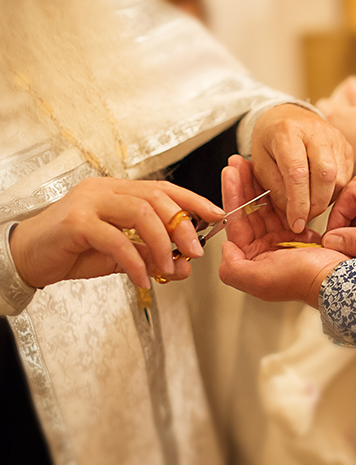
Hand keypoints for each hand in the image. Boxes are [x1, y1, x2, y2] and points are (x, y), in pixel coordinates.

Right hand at [10, 178, 224, 288]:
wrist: (27, 258)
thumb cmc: (73, 251)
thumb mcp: (120, 255)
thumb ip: (151, 257)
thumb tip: (185, 266)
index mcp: (118, 191)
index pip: (163, 188)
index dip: (193, 200)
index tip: (216, 215)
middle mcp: (105, 190)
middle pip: (156, 198)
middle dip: (182, 224)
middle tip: (196, 250)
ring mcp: (89, 203)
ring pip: (140, 213)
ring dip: (162, 242)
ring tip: (171, 266)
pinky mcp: (76, 223)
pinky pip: (116, 240)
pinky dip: (135, 262)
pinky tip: (142, 279)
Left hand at [219, 156, 347, 306]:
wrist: (340, 278)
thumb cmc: (304, 280)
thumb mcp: (260, 280)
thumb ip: (233, 268)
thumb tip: (225, 248)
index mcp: (253, 261)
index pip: (237, 223)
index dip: (232, 197)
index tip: (230, 175)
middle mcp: (266, 251)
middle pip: (250, 212)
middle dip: (243, 186)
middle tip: (238, 163)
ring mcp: (283, 241)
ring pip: (266, 207)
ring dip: (259, 186)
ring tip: (252, 164)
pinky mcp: (300, 234)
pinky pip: (285, 209)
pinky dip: (280, 193)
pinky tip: (276, 178)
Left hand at [251, 104, 352, 233]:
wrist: (287, 116)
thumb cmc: (270, 141)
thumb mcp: (261, 165)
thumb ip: (276, 189)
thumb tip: (295, 214)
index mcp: (287, 132)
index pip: (297, 172)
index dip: (298, 203)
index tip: (295, 223)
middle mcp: (316, 131)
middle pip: (326, 175)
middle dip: (317, 204)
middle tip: (305, 218)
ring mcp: (335, 137)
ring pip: (340, 179)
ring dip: (326, 199)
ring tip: (309, 203)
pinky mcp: (347, 146)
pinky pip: (346, 177)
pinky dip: (333, 191)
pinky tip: (319, 191)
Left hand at [316, 77, 355, 174]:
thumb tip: (351, 82)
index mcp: (334, 114)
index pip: (322, 104)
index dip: (329, 104)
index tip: (337, 109)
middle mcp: (328, 133)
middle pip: (321, 125)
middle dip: (328, 125)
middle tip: (341, 125)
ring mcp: (331, 151)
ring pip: (326, 144)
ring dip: (331, 143)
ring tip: (347, 143)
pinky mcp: (338, 167)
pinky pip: (333, 160)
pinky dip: (338, 158)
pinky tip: (350, 158)